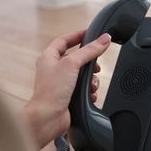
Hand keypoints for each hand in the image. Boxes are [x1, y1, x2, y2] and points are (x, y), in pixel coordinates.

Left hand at [20, 30, 110, 150]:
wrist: (47, 117)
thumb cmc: (51, 91)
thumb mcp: (72, 64)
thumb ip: (90, 50)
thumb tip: (104, 39)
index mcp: (48, 58)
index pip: (64, 41)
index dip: (77, 35)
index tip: (90, 33)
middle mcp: (53, 70)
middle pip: (76, 59)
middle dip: (89, 63)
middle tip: (96, 66)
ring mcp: (60, 83)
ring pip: (81, 75)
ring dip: (90, 80)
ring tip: (92, 84)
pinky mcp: (66, 96)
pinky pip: (82, 89)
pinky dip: (88, 91)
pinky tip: (90, 94)